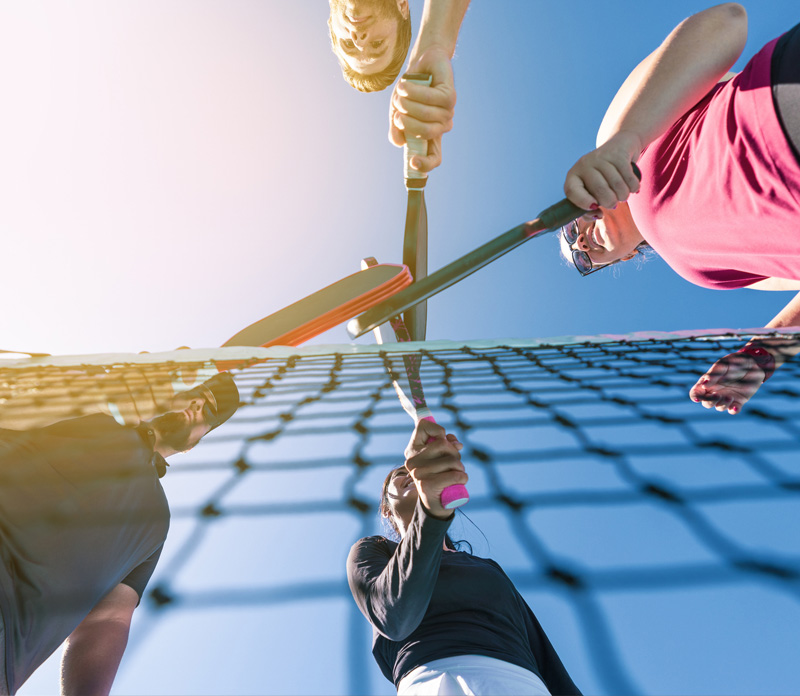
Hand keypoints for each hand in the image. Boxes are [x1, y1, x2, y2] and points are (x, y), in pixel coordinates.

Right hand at [388, 48, 455, 173]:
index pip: (434, 159)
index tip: (412, 161)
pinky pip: (428, 98)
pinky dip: (412, 91)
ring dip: (406, 102)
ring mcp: (448, 112)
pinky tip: (405, 84)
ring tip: (401, 92)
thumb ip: (396, 129)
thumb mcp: (397, 112)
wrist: (421, 64)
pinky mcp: (450, 96)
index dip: (425, 165)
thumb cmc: (409, 91)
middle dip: (405, 121)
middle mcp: (441, 126)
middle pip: (425, 134)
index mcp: (430, 136)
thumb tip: (399, 143)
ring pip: (425, 114)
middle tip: (397, 109)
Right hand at [404, 419, 467, 518]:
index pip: (423, 426)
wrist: (435, 505)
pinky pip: (456, 475)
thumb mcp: (441, 457)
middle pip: (443, 443)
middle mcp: (412, 460)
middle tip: (454, 463)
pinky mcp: (429, 485)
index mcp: (412, 450)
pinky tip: (460, 481)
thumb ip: (447, 444)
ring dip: (460, 467)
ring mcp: (419, 473)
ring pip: (452, 460)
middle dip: (455, 453)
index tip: (444, 439)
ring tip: (456, 474)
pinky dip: (463, 477)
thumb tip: (456, 443)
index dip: (438, 429)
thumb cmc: (440, 476)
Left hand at [564, 132, 642, 209]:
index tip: (595, 207)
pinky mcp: (618, 154)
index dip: (583, 202)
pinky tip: (632, 187)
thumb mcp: (591, 192)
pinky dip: (633, 187)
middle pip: (599, 190)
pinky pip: (629, 178)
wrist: (619, 148)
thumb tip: (597, 215)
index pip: (571, 191)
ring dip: (623, 196)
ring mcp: (601, 158)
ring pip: (617, 185)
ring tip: (623, 196)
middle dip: (610, 202)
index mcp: (573, 176)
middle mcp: (584, 164)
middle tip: (613, 204)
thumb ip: (589, 210)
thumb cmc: (602, 179)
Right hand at [689, 352, 766, 414]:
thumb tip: (703, 385)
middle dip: (710, 402)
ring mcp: (727, 397)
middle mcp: (716, 391)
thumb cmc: (735, 362)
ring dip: (723, 405)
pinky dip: (733, 410)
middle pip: (706, 403)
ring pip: (719, 407)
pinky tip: (735, 407)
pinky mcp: (739, 401)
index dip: (695, 397)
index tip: (698, 398)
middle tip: (717, 395)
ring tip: (730, 397)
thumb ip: (713, 374)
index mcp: (708, 382)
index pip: (696, 392)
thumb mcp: (723, 365)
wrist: (754, 364)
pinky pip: (733, 410)